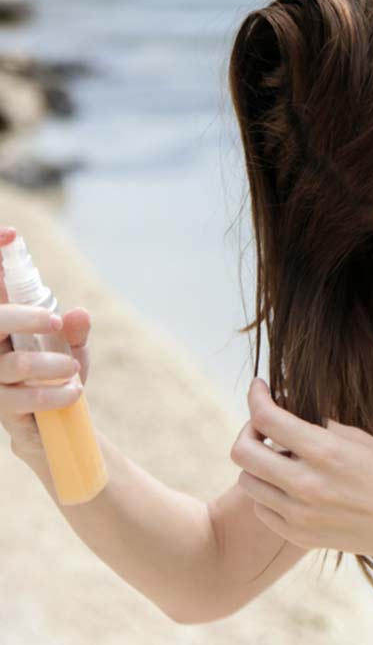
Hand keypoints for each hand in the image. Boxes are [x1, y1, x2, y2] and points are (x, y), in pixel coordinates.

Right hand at [0, 226, 92, 461]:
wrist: (53, 425)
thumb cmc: (57, 375)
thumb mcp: (72, 349)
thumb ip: (75, 331)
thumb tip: (78, 313)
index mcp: (6, 325)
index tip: (10, 234)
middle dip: (24, 317)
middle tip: (54, 321)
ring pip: (14, 364)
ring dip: (52, 365)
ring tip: (74, 370)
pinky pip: (22, 398)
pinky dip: (54, 394)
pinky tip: (72, 392)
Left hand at [230, 376, 372, 560]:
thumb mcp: (356, 437)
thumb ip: (317, 424)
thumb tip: (286, 407)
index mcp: (323, 450)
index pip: (266, 418)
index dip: (256, 396)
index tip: (258, 386)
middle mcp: (306, 484)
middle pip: (243, 452)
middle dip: (248, 430)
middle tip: (262, 425)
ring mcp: (300, 514)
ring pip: (247, 481)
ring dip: (257, 463)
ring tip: (279, 457)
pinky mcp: (299, 536)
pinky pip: (261, 509)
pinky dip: (267, 492)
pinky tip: (287, 484)